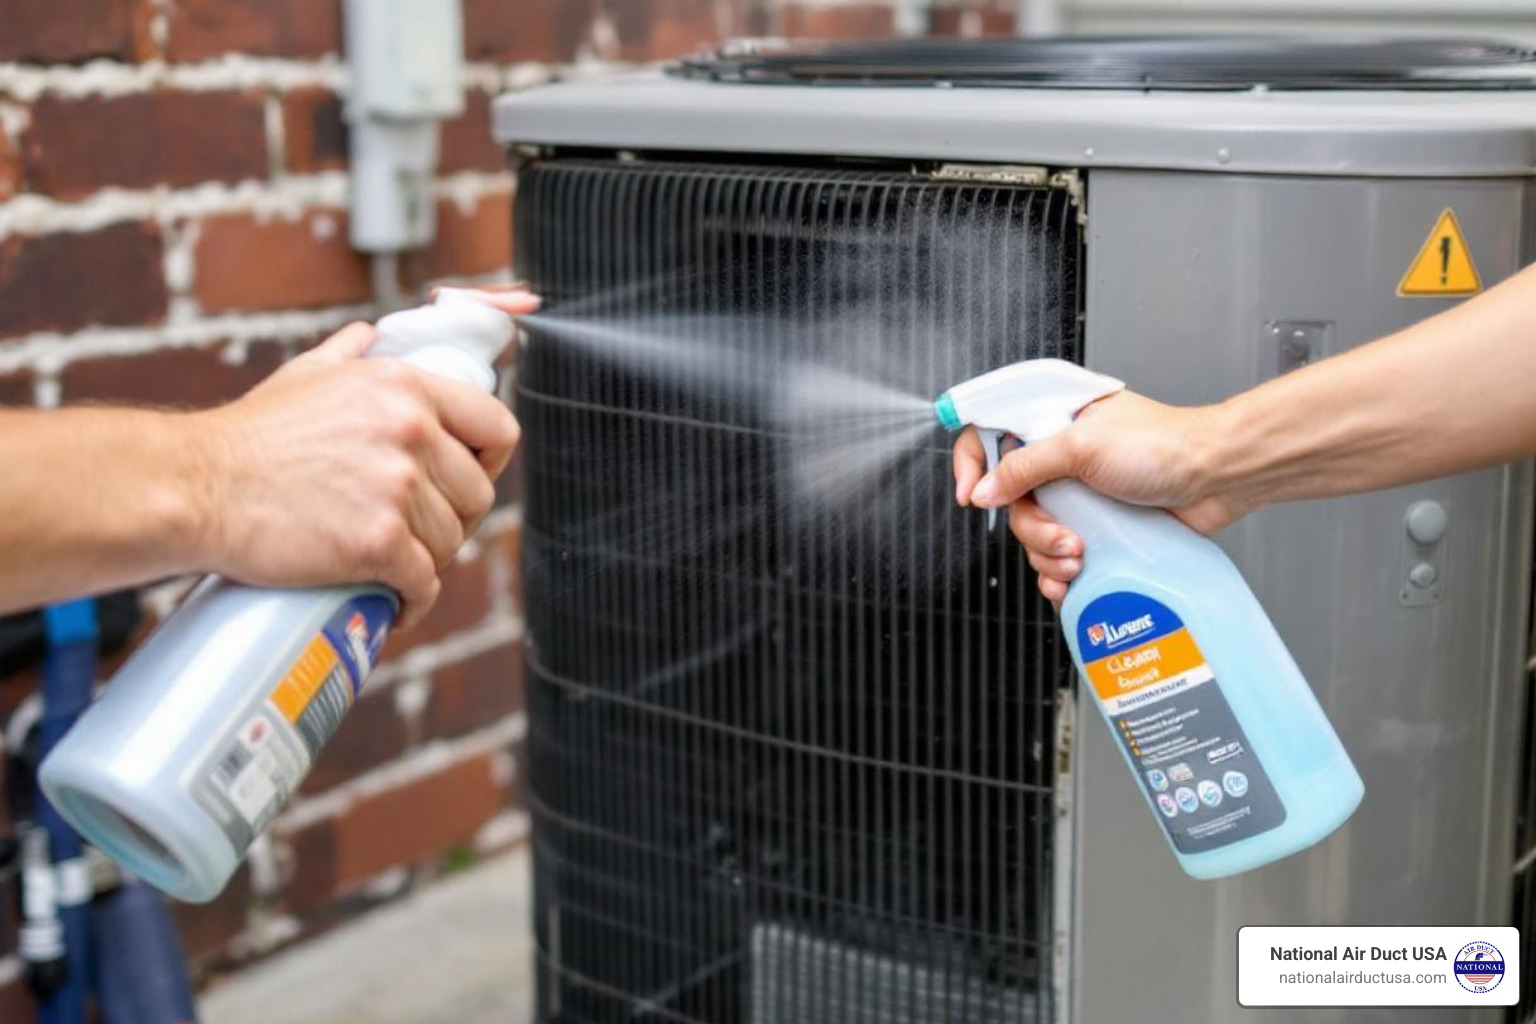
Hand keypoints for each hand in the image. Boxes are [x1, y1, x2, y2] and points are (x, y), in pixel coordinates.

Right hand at [190, 294, 533, 625]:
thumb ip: (352, 352)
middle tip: (422, 533)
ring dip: (430, 562)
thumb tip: (373, 334)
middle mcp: (412, 432)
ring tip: (397, 566)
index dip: (490, 462)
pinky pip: (425, 582)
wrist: (196, 485)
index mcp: (407, 387)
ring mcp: (397, 488)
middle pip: (477, 495)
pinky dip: (415, 601)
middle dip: (455, 520)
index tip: (469, 480)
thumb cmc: (249, 436)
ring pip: (450, 543)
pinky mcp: (378, 542)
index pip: (497, 427)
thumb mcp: (308, 374)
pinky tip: (400, 604)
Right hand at [952, 391, 1241, 603]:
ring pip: (1032, 533)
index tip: (972, 497)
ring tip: (1080, 558)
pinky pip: (1057, 556)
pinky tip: (1072, 581)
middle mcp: (1060, 457)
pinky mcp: (1096, 527)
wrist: (1217, 478)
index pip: (989, 433)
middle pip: (1010, 499)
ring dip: (1048, 555)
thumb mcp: (1084, 446)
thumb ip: (1027, 465)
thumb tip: (985, 490)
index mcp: (1051, 421)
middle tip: (1064, 539)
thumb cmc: (1163, 446)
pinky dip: (1059, 574)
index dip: (972, 464)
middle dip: (1033, 528)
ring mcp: (1077, 495)